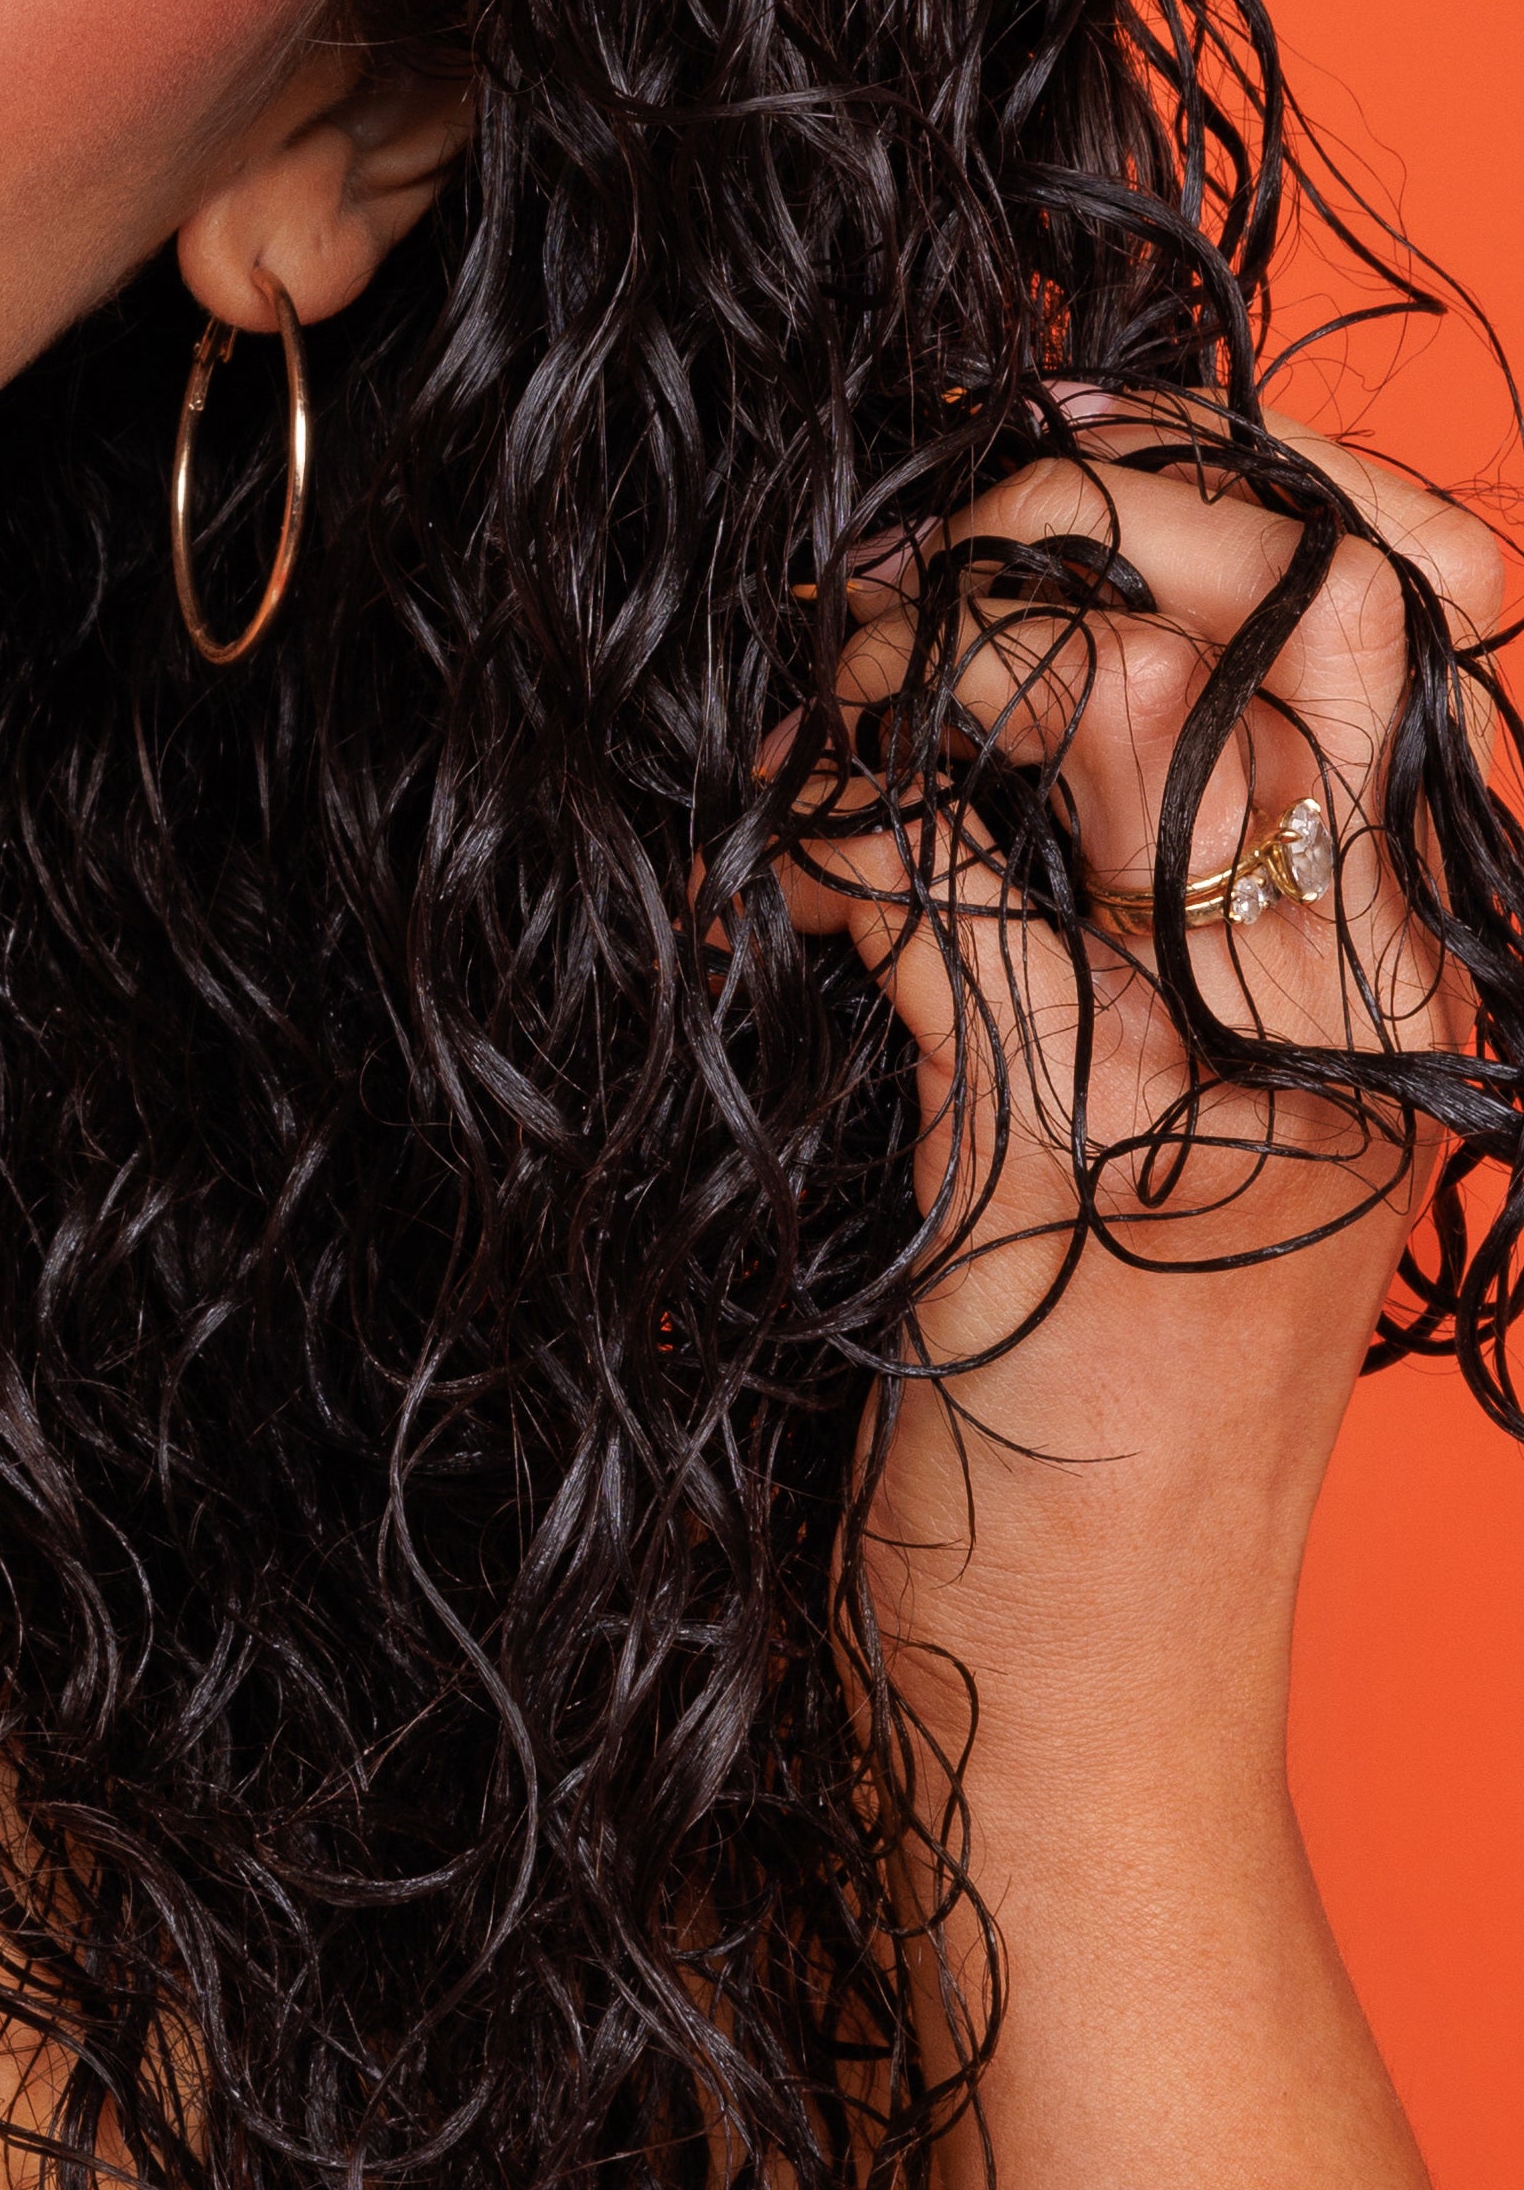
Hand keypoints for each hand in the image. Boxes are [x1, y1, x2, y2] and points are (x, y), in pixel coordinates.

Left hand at [779, 393, 1501, 1655]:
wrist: (1077, 1733)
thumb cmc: (1073, 1408)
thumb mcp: (1150, 1119)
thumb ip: (1136, 901)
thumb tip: (1004, 626)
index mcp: (1414, 984)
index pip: (1394, 614)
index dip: (1213, 481)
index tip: (1034, 456)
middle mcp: (1368, 1025)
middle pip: (1257, 624)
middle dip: (1027, 541)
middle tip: (871, 598)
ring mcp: (1244, 1109)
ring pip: (1112, 720)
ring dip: (905, 675)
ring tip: (813, 730)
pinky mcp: (1079, 1190)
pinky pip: (945, 906)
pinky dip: (826, 856)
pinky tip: (776, 888)